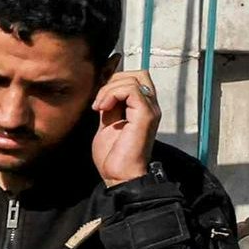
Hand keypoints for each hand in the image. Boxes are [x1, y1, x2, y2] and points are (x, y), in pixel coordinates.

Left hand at [91, 70, 162, 184]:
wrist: (118, 175)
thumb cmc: (113, 155)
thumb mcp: (106, 120)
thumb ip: (109, 102)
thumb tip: (104, 84)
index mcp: (142, 108)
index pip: (135, 78)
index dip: (114, 80)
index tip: (98, 98)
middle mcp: (150, 107)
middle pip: (138, 74)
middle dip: (113, 81)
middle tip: (100, 101)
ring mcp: (150, 110)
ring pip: (132, 79)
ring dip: (108, 90)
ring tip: (99, 108)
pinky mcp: (146, 115)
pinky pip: (131, 89)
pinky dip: (112, 94)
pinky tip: (102, 109)